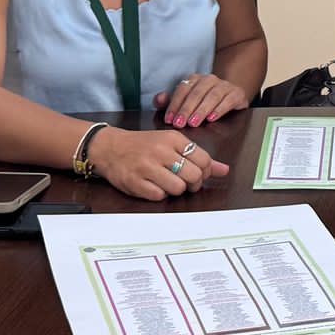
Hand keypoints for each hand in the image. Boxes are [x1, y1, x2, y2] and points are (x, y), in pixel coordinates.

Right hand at [86, 126, 229, 201]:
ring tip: (168, 183)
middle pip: (194, 176)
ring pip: (178, 188)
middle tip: (185, 182)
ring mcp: (147, 167)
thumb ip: (199, 157)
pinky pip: (159, 196)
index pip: (204, 160)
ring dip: (176, 190)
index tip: (197, 173)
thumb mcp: (172, 144)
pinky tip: (154, 186)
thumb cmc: (145, 146)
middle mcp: (161, 151)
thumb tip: (224, 170)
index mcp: (173, 138)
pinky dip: (160, 194)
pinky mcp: (135, 182)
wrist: (110, 147)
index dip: (205, 172)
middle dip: (193, 184)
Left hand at [154, 73, 250, 126]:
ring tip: (193, 123)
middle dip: (187, 109)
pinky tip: (212, 118)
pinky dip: (220, 109)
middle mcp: (210, 80)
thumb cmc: (204, 102)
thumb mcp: (186, 102)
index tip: (169, 119)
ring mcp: (225, 86)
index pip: (182, 90)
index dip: (175, 104)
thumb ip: (170, 101)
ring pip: (212, 96)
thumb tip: (158, 99)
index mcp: (195, 80)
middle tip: (180, 123)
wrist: (231, 97)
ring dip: (202, 110)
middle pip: (197, 93)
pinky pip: (228, 100)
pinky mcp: (237, 94)